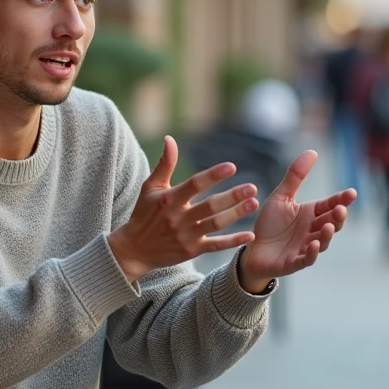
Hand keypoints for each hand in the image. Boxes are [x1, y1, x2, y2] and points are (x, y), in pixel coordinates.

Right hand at [109, 136, 260, 282]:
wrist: (135, 249)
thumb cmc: (144, 214)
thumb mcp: (151, 187)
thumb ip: (164, 163)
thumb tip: (170, 138)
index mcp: (169, 199)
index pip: (194, 184)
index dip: (213, 175)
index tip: (231, 167)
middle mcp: (178, 217)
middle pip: (210, 205)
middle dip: (232, 196)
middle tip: (252, 187)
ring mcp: (186, 235)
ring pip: (215, 224)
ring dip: (236, 214)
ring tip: (254, 203)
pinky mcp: (192, 250)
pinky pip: (215, 245)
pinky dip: (233, 241)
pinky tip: (250, 235)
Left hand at [239, 150, 356, 290]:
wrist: (253, 249)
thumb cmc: (270, 224)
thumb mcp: (281, 197)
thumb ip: (296, 176)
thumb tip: (313, 151)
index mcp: (310, 214)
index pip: (330, 205)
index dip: (341, 200)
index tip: (352, 193)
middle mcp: (312, 231)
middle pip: (331, 223)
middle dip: (338, 217)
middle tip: (341, 209)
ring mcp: (305, 247)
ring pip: (322, 242)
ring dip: (327, 235)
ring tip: (329, 226)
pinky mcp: (294, 262)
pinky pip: (306, 259)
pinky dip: (311, 254)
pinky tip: (313, 245)